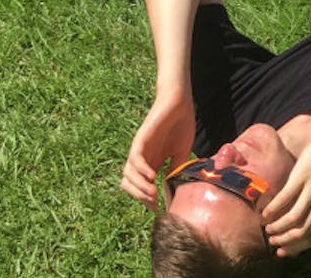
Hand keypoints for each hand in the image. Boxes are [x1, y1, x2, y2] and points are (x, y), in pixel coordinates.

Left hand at [120, 95, 195, 211]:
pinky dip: (141, 171)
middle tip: (154, 203)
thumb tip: (173, 189)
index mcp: (151, 163)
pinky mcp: (141, 140)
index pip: (140, 187)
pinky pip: (135, 159)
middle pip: (128, 184)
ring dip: (139, 188)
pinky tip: (154, 176)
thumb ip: (175, 169)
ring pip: (128, 175)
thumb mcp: (181, 153)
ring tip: (153, 194)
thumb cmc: (182, 125)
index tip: (159, 208)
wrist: (180, 103)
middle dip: (140, 197)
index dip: (146, 200)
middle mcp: (141, 158)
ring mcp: (139, 150)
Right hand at [262, 131, 310, 255]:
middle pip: (301, 232)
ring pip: (292, 219)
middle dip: (284, 241)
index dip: (295, 248)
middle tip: (271, 241)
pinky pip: (284, 200)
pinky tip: (264, 213)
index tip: (282, 251)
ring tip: (266, 227)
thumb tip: (300, 221)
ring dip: (276, 227)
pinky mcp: (302, 178)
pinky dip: (272, 210)